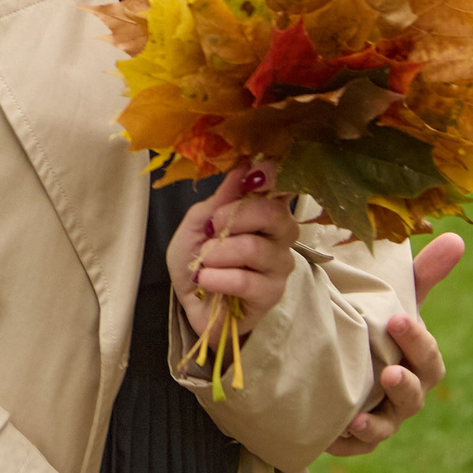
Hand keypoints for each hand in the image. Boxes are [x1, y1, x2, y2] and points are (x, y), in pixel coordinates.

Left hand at [166, 166, 299, 339]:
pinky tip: (206, 281)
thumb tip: (242, 169)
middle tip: (211, 229)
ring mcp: (279, 266)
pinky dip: (217, 278)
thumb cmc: (197, 260)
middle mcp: (280, 236)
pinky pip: (246, 281)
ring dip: (218, 254)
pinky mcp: (272, 294)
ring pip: (255, 248)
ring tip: (204, 262)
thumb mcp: (196, 225)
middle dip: (235, 217)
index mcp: (264, 212)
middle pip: (274, 214)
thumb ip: (219, 201)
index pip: (280, 188)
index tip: (254, 171)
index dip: (271, 176)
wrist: (191, 303)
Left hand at [328, 231, 460, 456]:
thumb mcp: (391, 303)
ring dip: (375, 424)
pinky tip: (332, 435)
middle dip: (403, 384)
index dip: (417, 341)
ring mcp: (382, 419)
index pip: (428, 356)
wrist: (332, 367)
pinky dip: (344, 443)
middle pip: (413, 394)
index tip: (399, 321)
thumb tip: (456, 236)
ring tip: (357, 418)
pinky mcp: (354, 439)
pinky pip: (353, 447)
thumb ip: (421, 276)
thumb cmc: (373, 331)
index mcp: (417, 363)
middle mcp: (404, 394)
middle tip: (388, 370)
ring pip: (385, 427)